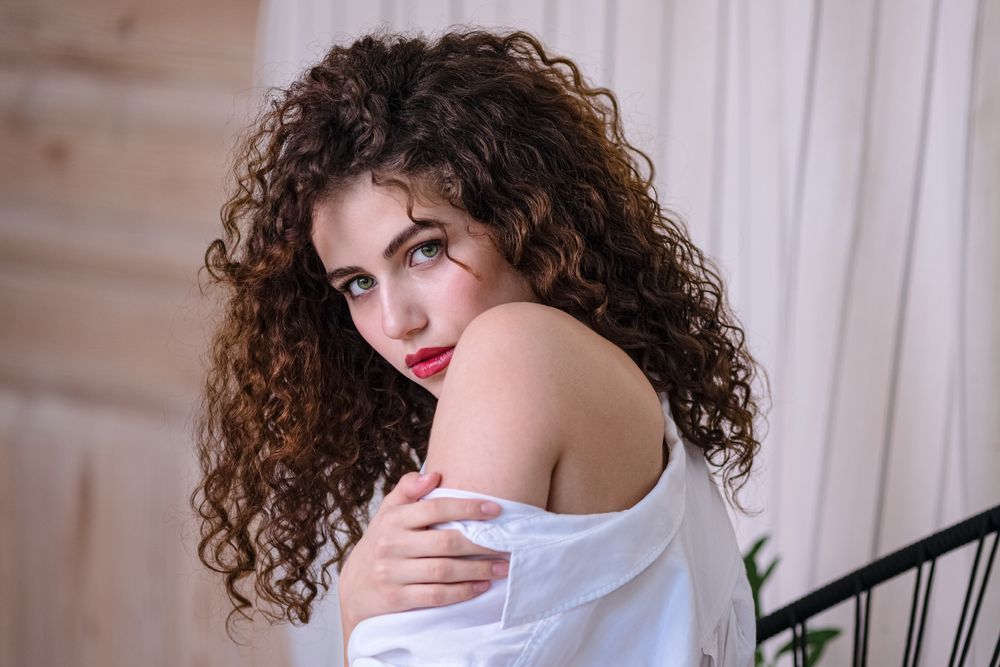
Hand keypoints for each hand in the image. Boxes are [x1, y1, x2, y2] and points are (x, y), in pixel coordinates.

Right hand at [338, 471, 509, 631]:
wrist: (355, 588)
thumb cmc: (382, 543)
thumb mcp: (388, 513)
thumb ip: (408, 490)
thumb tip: (434, 474)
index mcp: (393, 519)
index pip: (435, 508)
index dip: (467, 508)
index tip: (496, 510)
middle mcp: (392, 545)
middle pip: (445, 542)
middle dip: (481, 543)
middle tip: (508, 543)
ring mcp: (393, 573)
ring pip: (444, 570)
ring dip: (478, 569)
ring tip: (502, 566)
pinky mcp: (397, 599)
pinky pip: (436, 595)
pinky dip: (462, 591)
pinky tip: (482, 586)